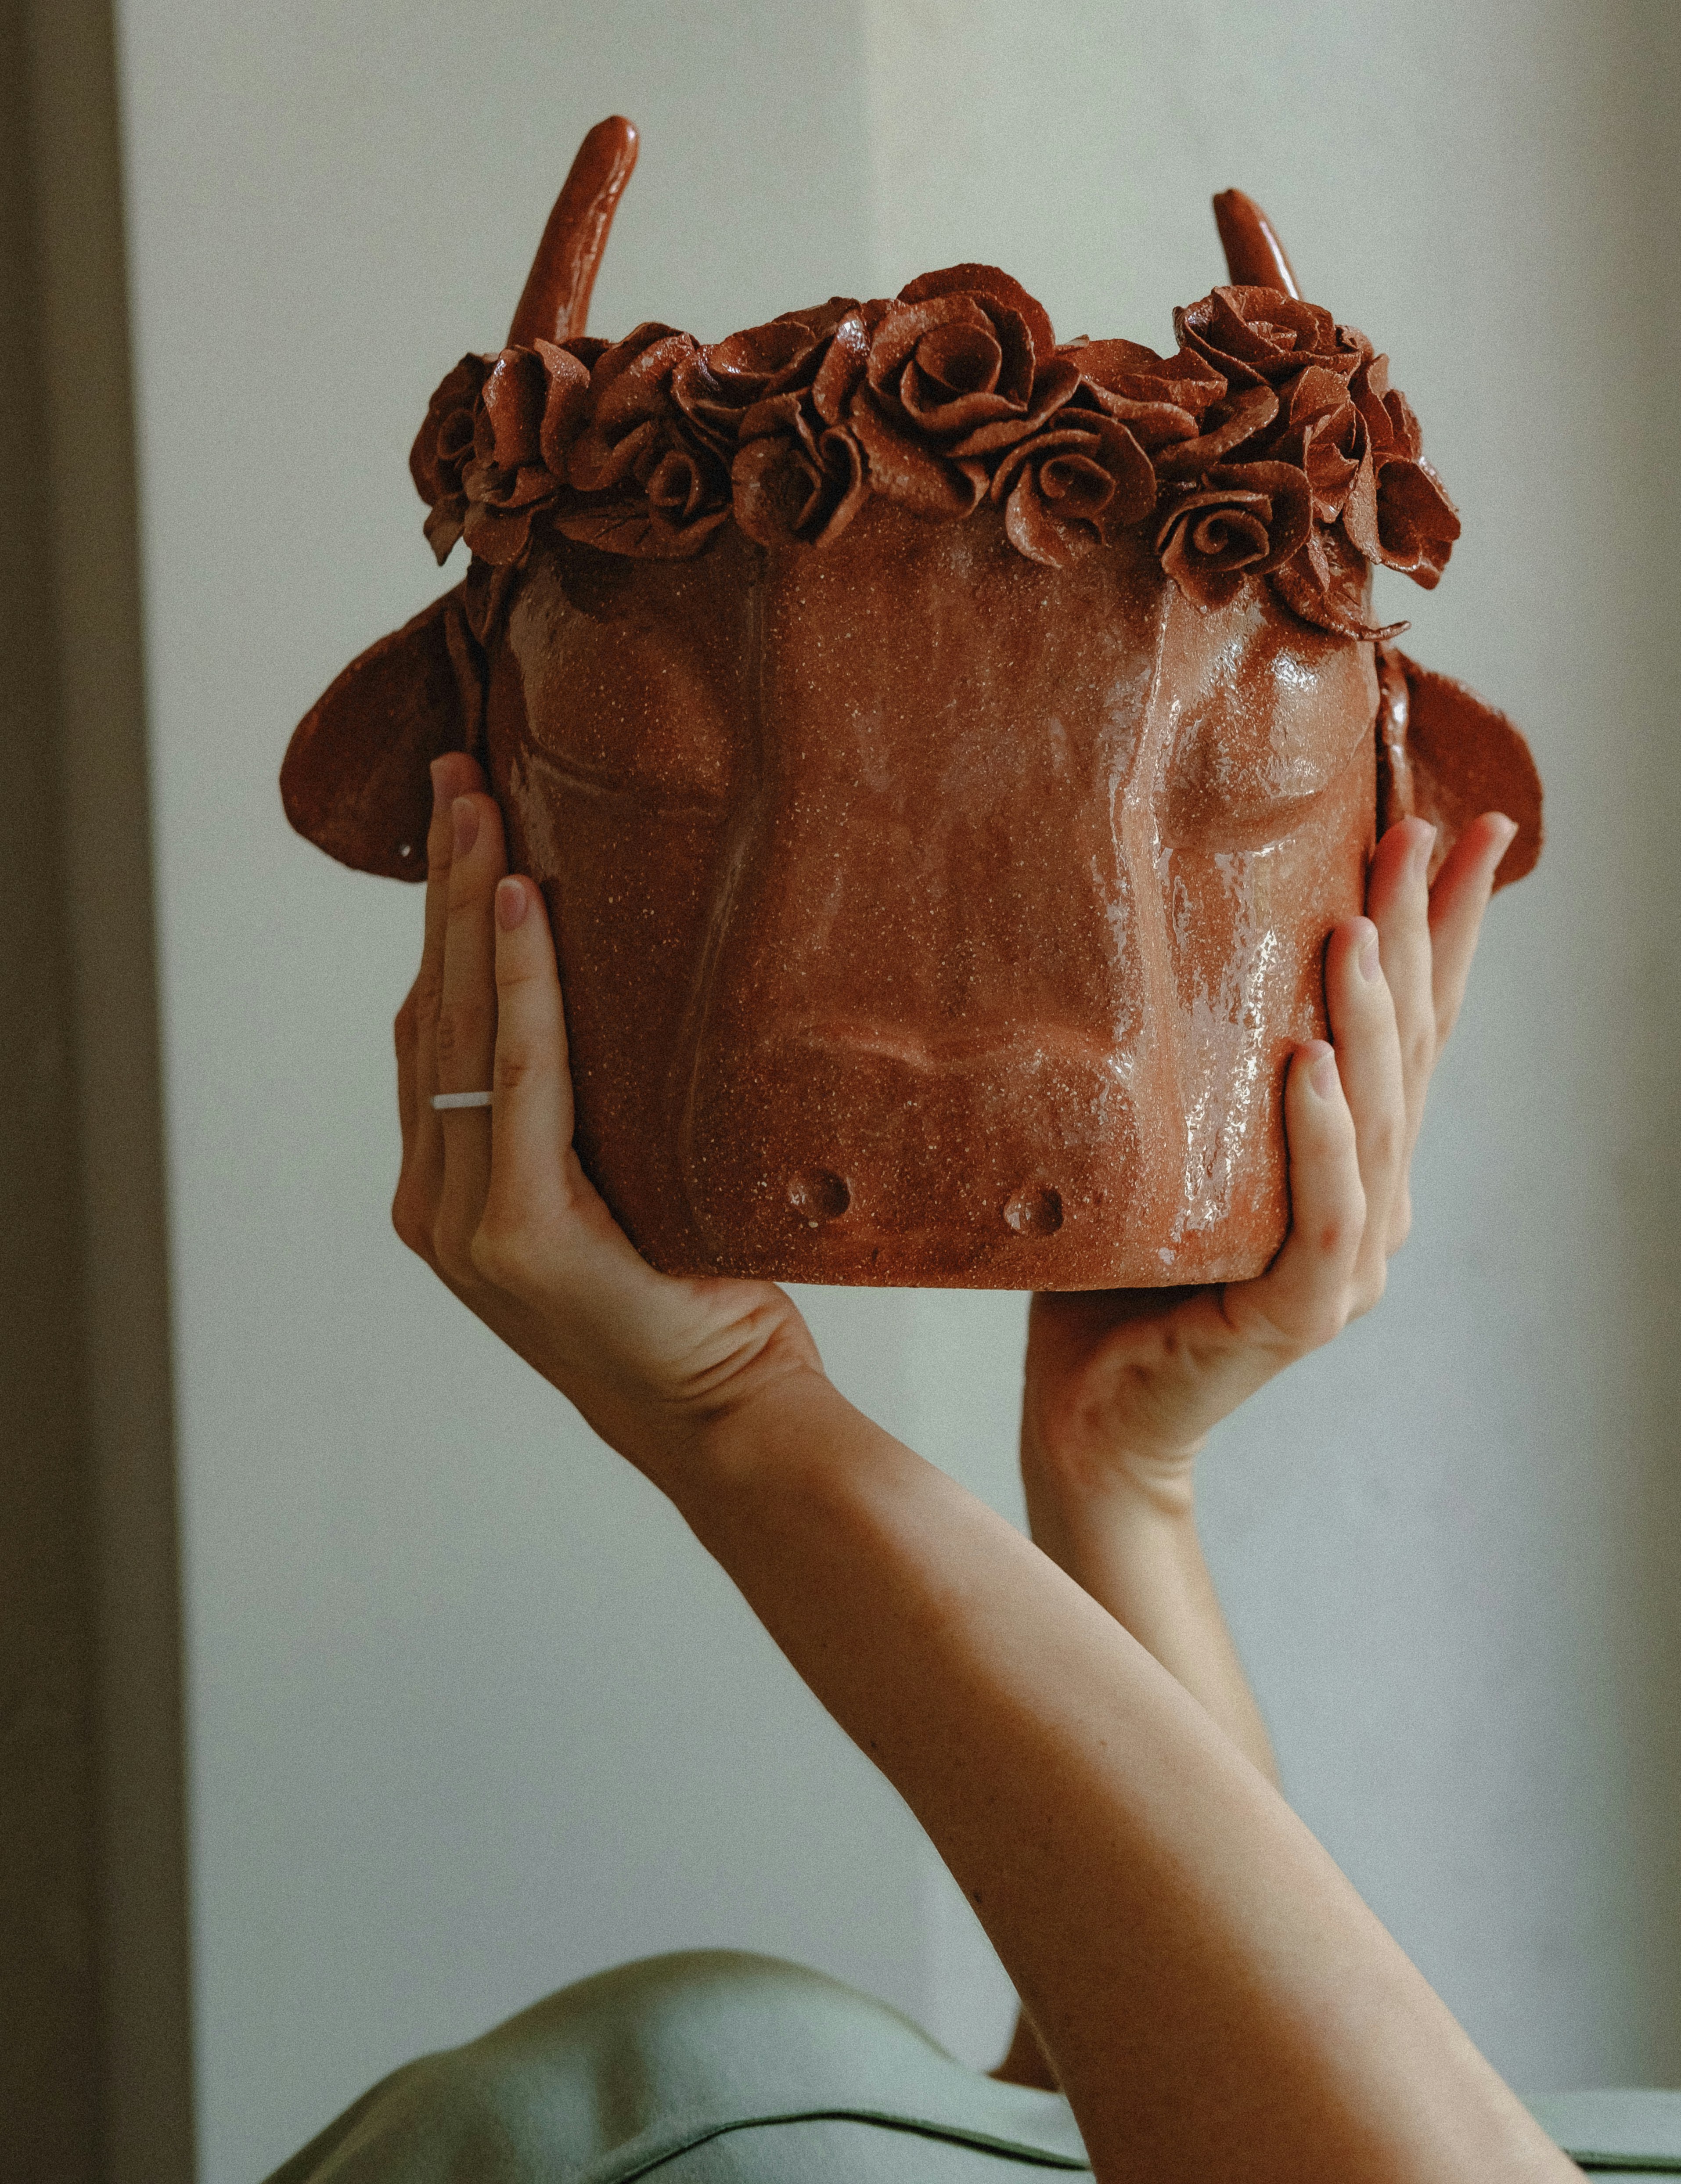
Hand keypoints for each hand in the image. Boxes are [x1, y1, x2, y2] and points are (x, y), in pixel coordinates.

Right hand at [391, 756, 823, 1481]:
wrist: (733, 1418)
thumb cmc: (697, 1295)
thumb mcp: (630, 1177)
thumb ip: (588, 1103)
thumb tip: (619, 978)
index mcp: (453, 1186)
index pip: (437, 1024)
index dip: (444, 920)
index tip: (461, 818)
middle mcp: (439, 1199)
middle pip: (435, 1007)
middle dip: (447, 884)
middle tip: (458, 774)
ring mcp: (468, 1221)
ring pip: (463, 1028)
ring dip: (474, 907)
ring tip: (484, 807)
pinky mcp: (521, 1234)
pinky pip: (521, 1075)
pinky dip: (521, 981)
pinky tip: (529, 901)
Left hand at [1021, 812, 1517, 1521]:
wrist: (1087, 1409)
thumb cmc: (1117, 1269)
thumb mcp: (1173, 1140)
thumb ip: (1205, 1065)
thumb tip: (1174, 921)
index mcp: (1353, 1158)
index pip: (1414, 1023)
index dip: (1449, 927)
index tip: (1474, 828)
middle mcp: (1372, 1202)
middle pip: (1411, 1049)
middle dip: (1425, 933)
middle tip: (1427, 829)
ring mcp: (1350, 1263)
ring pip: (1377, 1118)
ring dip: (1373, 1016)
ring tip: (1361, 923)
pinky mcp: (1301, 1313)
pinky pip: (1323, 1212)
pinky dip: (1322, 1134)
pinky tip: (1314, 1063)